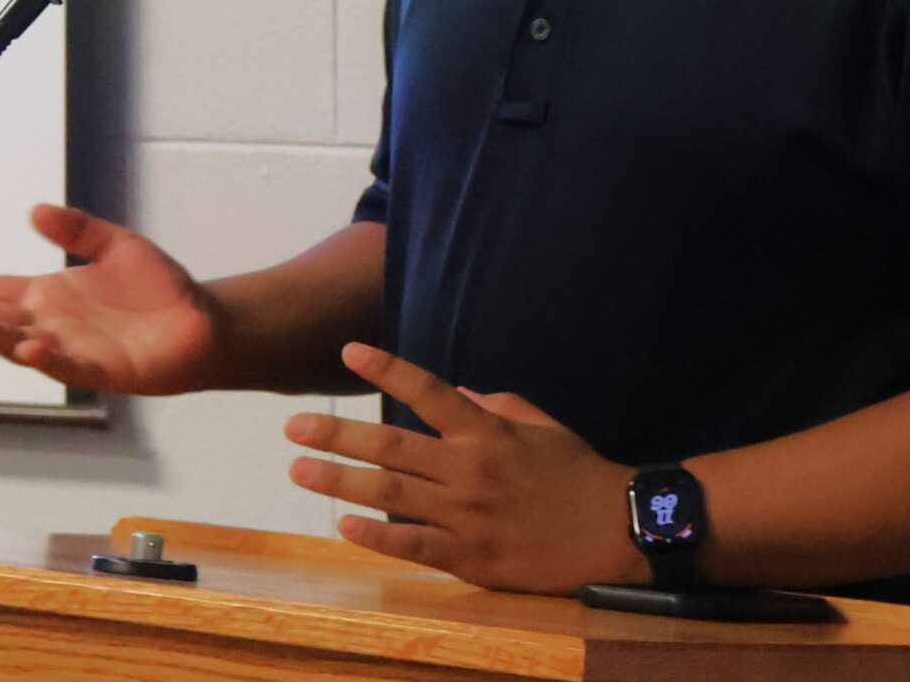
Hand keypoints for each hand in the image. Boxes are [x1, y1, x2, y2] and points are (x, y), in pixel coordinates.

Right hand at [0, 204, 221, 394]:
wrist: (203, 323)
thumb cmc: (158, 288)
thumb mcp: (115, 243)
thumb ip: (77, 229)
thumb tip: (34, 211)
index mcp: (47, 296)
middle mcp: (50, 325)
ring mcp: (71, 350)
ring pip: (18, 344)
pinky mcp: (102, 370)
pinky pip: (67, 366)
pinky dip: (46, 358)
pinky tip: (27, 346)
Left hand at [284, 343, 643, 593]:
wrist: (616, 532)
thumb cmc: (578, 472)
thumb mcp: (539, 424)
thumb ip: (492, 405)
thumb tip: (455, 391)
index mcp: (486, 432)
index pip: (427, 391)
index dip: (386, 369)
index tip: (349, 352)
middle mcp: (469, 470)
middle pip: (390, 446)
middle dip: (337, 433)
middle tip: (293, 425)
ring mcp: (466, 516)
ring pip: (390, 495)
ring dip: (340, 481)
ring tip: (299, 470)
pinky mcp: (470, 558)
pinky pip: (414, 545)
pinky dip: (377, 536)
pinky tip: (344, 527)